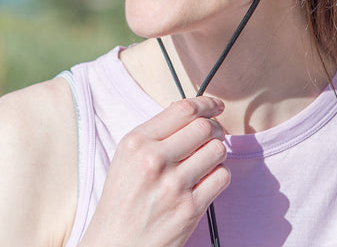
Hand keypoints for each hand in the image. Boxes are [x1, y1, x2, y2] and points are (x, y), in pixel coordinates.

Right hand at [80, 96, 229, 246]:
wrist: (114, 246)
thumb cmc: (122, 201)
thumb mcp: (127, 158)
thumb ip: (156, 134)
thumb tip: (193, 113)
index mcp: (136, 142)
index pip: (183, 109)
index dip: (206, 104)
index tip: (215, 106)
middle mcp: (154, 160)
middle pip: (205, 127)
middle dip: (215, 128)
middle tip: (214, 135)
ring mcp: (173, 185)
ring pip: (217, 150)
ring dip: (218, 151)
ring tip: (208, 158)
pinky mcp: (189, 209)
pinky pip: (222, 177)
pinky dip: (219, 175)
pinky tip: (207, 179)